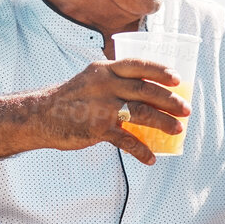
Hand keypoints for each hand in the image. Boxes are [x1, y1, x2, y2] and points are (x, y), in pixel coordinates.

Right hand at [32, 59, 189, 165]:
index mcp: (105, 70)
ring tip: (177, 130)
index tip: (177, 78)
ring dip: (163, 122)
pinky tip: (151, 158)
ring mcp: (101, 107)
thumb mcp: (91, 79)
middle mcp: (104, 85)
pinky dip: (141, 151)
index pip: (137, 65)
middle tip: (186, 109)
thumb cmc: (70, 98)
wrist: (38, 116)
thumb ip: (115, 81)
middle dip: (169, 100)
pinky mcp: (97, 129)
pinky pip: (125, 141)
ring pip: (140, 113)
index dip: (160, 71)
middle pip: (145, 90)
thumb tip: (148, 92)